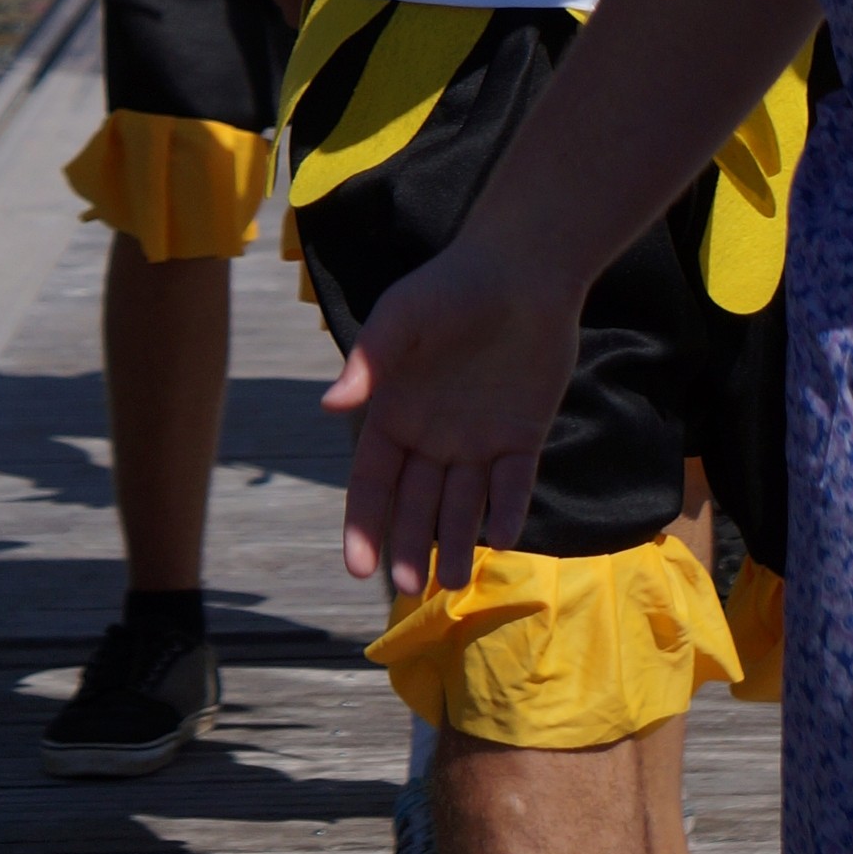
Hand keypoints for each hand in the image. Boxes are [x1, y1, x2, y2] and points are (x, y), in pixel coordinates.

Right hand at [327, 233, 582, 596]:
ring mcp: (479, 439)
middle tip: (412, 585)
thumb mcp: (402, 317)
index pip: (372, 482)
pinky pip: (513, 483)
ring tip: (455, 582)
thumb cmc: (451, 286)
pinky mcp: (523, 434)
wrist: (522, 267)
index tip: (358, 567)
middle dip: (411, 547)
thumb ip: (370, 361)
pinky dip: (508, 510)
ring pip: (463, 505)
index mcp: (394, 414)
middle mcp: (433, 436)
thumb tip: (329, 406)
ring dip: (458, 543)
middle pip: (416, 505)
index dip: (364, 524)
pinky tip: (502, 537)